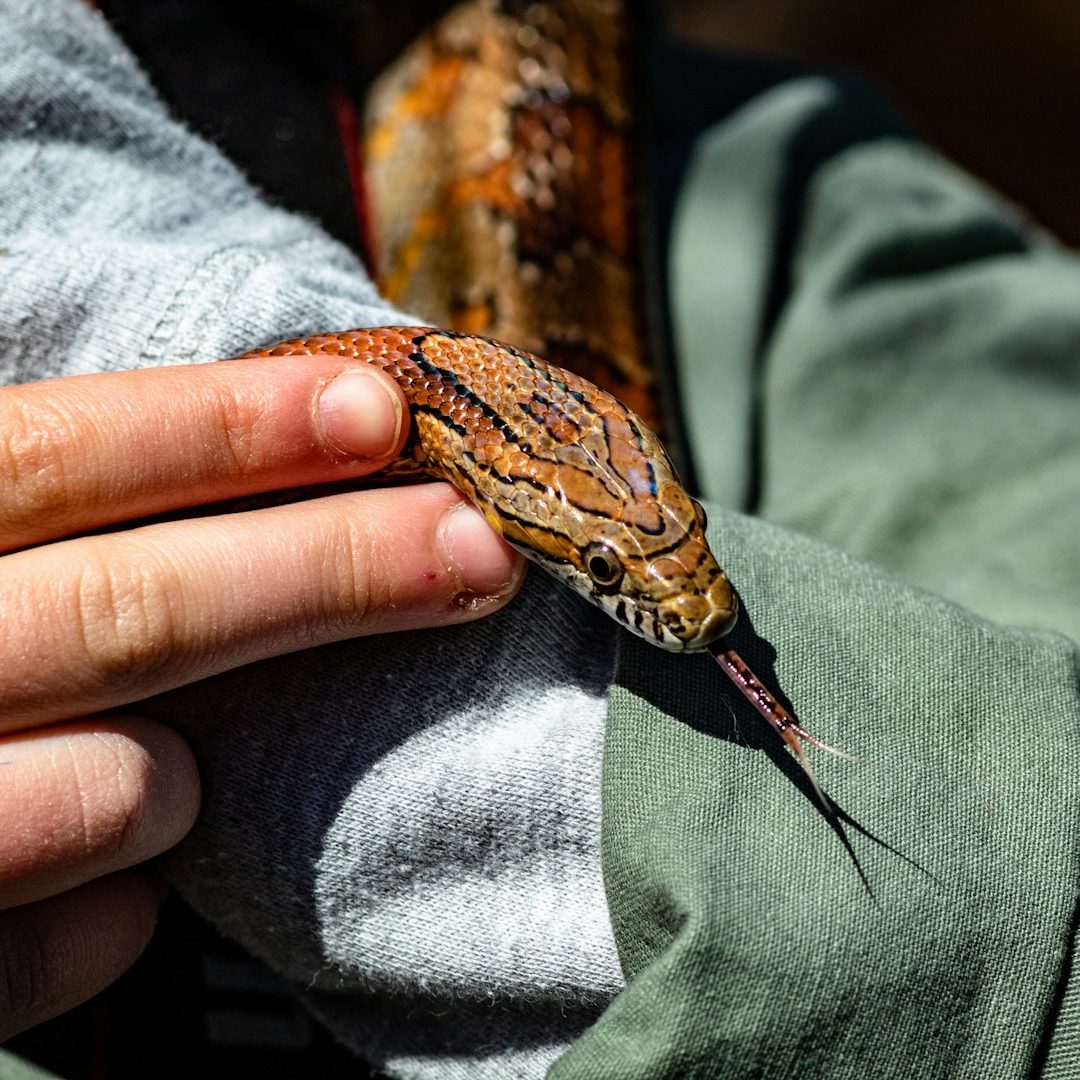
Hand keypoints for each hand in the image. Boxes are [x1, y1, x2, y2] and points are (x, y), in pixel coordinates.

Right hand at [0, 354, 522, 1037]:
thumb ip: (33, 517)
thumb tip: (230, 459)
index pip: (48, 458)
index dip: (221, 430)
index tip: (375, 412)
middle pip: (129, 610)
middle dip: (326, 572)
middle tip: (478, 548)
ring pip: (113, 789)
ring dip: (178, 774)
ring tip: (179, 771)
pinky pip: (73, 946)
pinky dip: (114, 912)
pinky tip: (103, 884)